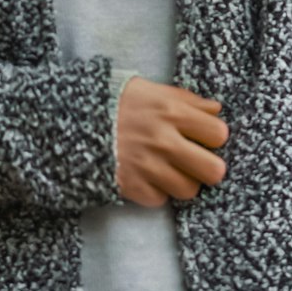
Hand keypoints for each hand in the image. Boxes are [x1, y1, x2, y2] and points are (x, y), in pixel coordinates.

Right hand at [115, 76, 228, 207]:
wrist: (73, 119)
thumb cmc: (116, 101)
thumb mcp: (152, 89)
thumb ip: (187, 99)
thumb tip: (216, 110)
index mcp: (171, 112)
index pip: (218, 134)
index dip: (213, 137)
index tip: (204, 138)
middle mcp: (163, 141)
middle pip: (213, 170)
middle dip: (208, 168)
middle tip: (196, 162)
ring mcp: (148, 166)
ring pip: (189, 190)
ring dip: (181, 181)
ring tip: (169, 169)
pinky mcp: (131, 186)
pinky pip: (160, 200)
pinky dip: (156, 191)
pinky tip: (147, 176)